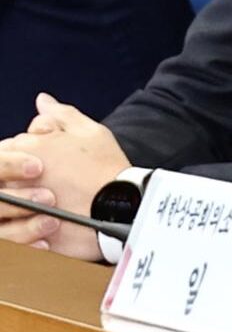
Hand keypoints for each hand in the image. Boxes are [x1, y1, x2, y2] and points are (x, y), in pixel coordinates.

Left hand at [0, 94, 131, 259]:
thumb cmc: (106, 170)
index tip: (50, 162)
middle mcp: (15, 176)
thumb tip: (42, 100)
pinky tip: (45, 220)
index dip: (29, 153)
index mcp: (27, 149)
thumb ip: (60, 114)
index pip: (8, 147)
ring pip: (5, 198)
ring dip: (21, 197)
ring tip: (52, 202)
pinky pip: (10, 228)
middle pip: (3, 173)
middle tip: (53, 182)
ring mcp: (16, 205)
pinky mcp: (21, 231)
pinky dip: (22, 223)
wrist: (120, 210)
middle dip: (21, 175)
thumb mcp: (90, 132)